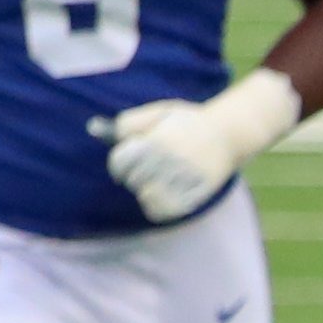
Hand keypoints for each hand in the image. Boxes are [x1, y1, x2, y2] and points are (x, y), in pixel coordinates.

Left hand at [102, 67, 302, 220]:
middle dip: (135, 177)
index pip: (121, 163)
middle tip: (146, 172)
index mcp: (157, 140)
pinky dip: (158, 207)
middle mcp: (170, 160)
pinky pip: (167, 210)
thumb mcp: (158, 112)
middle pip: (134, 181)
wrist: (229, 132)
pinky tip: (161, 198)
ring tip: (153, 185)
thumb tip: (93, 128)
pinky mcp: (197, 193)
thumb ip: (128, 122)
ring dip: (146, 193)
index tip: (126, 165)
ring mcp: (184, 178)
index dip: (118, 166)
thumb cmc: (189, 120)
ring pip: (148, 198)